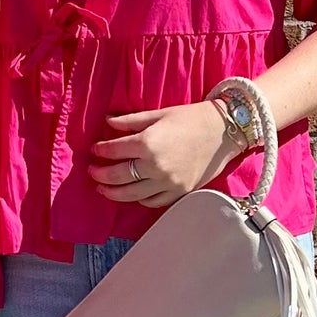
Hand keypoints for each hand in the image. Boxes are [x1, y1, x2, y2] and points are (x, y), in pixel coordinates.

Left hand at [89, 102, 234, 209]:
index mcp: (147, 143)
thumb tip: (107, 122)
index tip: (94, 150)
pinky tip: (132, 193)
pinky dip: (138, 199)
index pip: (113, 151)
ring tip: (103, 188)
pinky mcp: (179, 192)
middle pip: (116, 176)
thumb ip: (130, 121)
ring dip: (112, 192)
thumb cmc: (191, 117)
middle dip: (100, 174)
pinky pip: (151, 202)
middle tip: (92, 171)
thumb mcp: (158, 114)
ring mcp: (167, 183)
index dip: (100, 151)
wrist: (224, 131)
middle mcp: (154, 166)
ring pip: (130, 194)